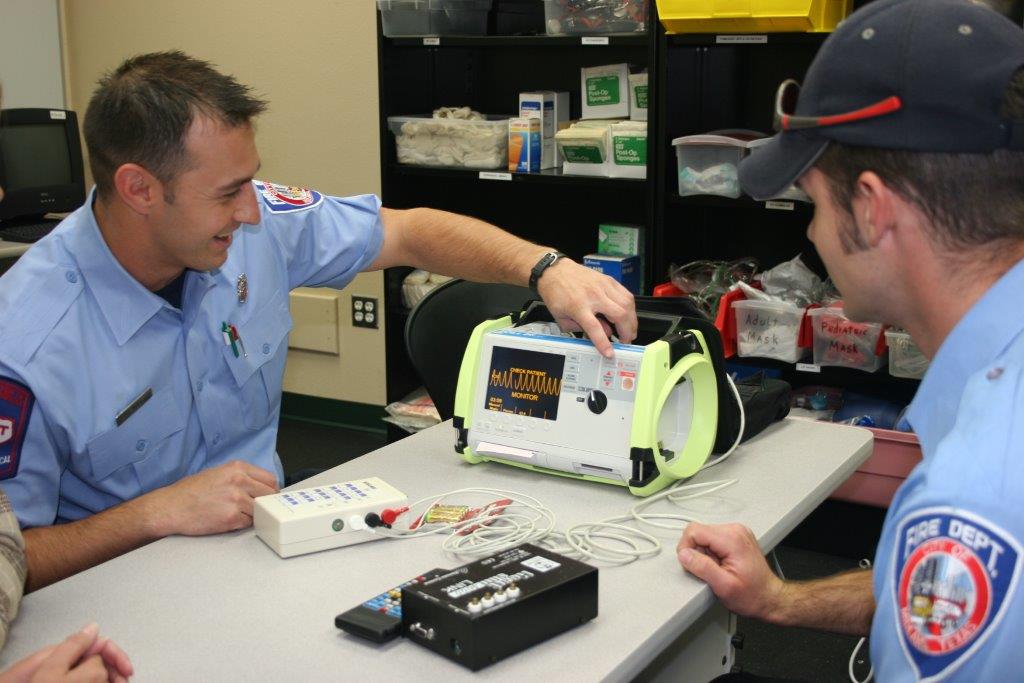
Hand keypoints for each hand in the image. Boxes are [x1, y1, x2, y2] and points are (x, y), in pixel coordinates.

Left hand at [0, 623, 133, 682]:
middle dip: (116, 670)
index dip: (115, 655)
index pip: (98, 644)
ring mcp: (65, 676)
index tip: (127, 670)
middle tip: (124, 682)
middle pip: (101, 661)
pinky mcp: (64, 680)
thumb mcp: (48, 667)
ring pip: (98, 674)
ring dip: (111, 678)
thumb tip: (94, 627)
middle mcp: (66, 664)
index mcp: (62, 653)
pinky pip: (91, 680)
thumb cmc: (25, 682)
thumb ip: (72, 647)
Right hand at [143, 460, 278, 535]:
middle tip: (257, 508)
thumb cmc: (190, 491)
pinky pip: (248, 523)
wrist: (170, 507)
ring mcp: (236, 500)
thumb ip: (241, 477)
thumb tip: (260, 486)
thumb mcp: (218, 473)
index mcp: (237, 468)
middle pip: (269, 495)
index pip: (270, 479)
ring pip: (259, 510)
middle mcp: (239, 481)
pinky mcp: (231, 518)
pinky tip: (227, 520)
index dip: (270, 490)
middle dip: (265, 503)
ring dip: (252, 514)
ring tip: (236, 513)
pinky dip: (241, 524)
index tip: (268, 496)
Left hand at [535, 258, 637, 356]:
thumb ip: (581, 328)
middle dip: (627, 331)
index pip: (594, 328)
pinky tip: (629, 315)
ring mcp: (603, 286)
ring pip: (627, 304)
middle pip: (619, 314)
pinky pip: (627, 294)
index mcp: (578, 306)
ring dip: (632, 320)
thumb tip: (604, 333)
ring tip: (630, 330)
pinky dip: (631, 307)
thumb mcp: (561, 317)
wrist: (556, 271)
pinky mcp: (609, 280)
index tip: (610, 353)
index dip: (604, 343)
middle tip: (626, 341)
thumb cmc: (556, 293)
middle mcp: (593, 295)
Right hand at [676, 522, 784, 619]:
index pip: (694, 530)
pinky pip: (712, 539)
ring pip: (704, 535)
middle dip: (697, 552)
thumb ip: (702, 568)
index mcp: (732, 538)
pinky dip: (712, 553)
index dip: (686, 548)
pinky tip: (722, 565)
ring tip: (718, 568)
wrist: (769, 597)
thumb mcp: (724, 586)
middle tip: (711, 570)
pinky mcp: (736, 537)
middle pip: (698, 532)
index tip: (692, 565)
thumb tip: (684, 555)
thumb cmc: (752, 595)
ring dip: (705, 554)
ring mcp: (737, 532)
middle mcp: (735, 530)